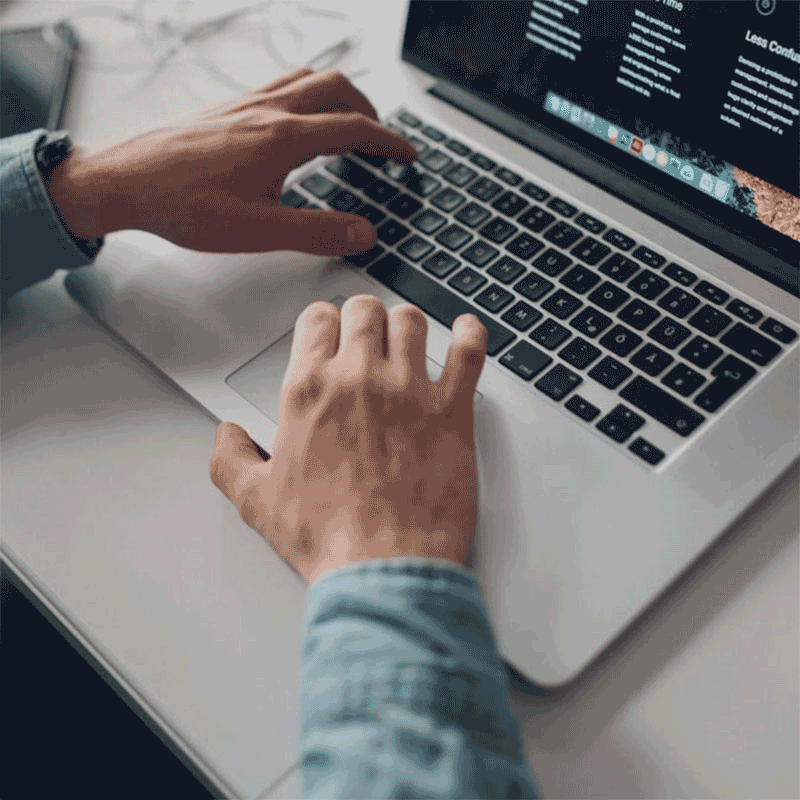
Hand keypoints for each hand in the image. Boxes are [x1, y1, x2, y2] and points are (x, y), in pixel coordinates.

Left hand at [44, 67, 416, 254]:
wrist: (124, 180)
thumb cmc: (182, 203)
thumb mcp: (258, 230)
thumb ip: (317, 232)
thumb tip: (363, 233)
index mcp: (282, 137)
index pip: (354, 128)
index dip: (389, 142)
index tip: (408, 155)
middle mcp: (267, 110)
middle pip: (336, 88)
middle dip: (369, 109)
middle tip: (382, 138)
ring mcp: (246, 103)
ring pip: (308, 78)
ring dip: (339, 94)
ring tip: (350, 121)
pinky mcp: (228, 108)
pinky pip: (280, 84)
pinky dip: (306, 94)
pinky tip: (297, 120)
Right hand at [209, 296, 487, 584]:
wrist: (382, 569)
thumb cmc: (328, 537)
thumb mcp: (257, 501)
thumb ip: (231, 459)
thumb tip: (227, 436)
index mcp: (310, 391)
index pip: (317, 320)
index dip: (323, 322)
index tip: (329, 332)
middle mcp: (359, 379)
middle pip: (364, 311)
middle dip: (363, 317)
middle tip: (367, 334)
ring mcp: (409, 391)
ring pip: (411, 321)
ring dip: (406, 325)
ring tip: (406, 338)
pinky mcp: (452, 411)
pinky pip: (468, 352)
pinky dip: (469, 334)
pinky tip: (464, 331)